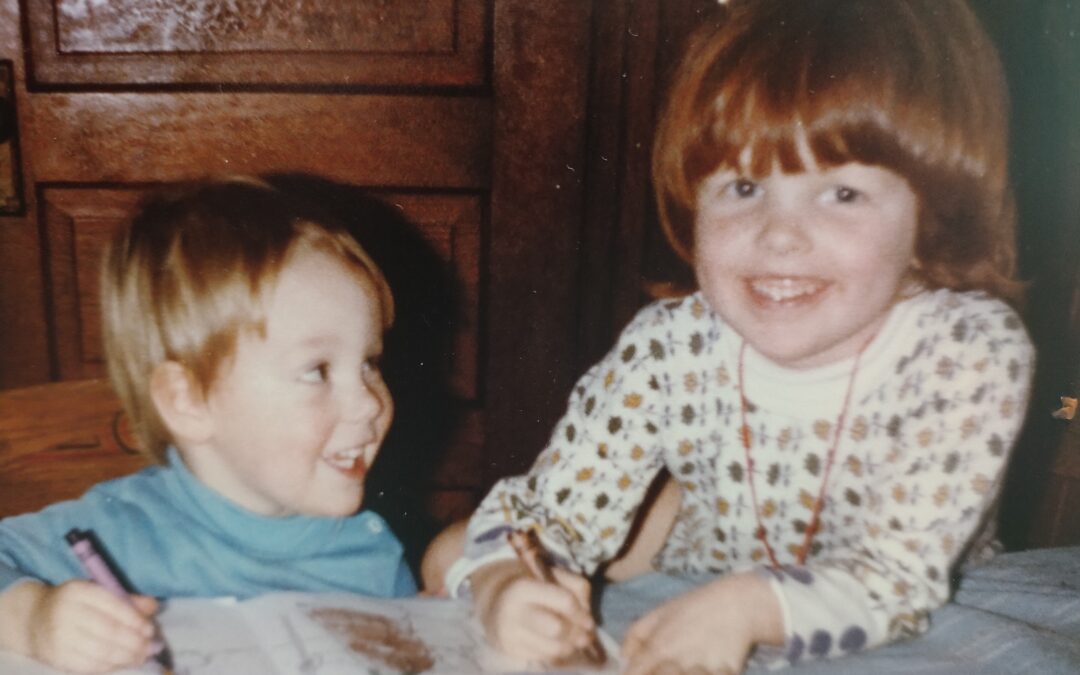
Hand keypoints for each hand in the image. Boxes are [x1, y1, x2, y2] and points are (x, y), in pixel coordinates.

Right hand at [0, 579, 159, 673]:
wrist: (35, 619)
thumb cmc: (77, 604)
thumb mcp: (99, 592)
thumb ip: (128, 599)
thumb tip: (154, 607)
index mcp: (79, 591)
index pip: (113, 607)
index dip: (135, 621)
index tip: (150, 630)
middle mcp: (65, 613)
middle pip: (108, 631)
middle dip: (135, 642)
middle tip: (152, 648)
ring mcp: (58, 637)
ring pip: (100, 651)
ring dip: (127, 657)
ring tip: (142, 656)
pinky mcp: (55, 657)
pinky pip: (88, 666)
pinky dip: (110, 666)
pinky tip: (122, 663)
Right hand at [471, 558, 596, 664]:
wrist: (496, 603)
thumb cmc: (532, 587)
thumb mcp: (552, 576)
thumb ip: (576, 588)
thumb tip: (587, 616)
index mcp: (524, 588)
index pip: (564, 601)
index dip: (581, 613)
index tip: (589, 621)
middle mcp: (514, 612)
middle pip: (556, 629)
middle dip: (576, 634)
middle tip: (585, 636)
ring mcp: (510, 635)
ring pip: (552, 650)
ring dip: (570, 648)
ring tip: (576, 643)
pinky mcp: (510, 652)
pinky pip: (544, 660)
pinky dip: (558, 656)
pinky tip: (561, 648)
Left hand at [621, 572, 782, 674]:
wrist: (738, 605)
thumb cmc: (695, 607)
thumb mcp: (660, 613)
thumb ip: (636, 636)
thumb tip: (623, 661)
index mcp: (659, 648)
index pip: (633, 674)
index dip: (631, 674)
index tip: (637, 672)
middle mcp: (676, 664)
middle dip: (657, 673)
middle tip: (665, 664)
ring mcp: (700, 672)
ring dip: (680, 673)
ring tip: (684, 663)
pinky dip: (702, 672)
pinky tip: (704, 665)